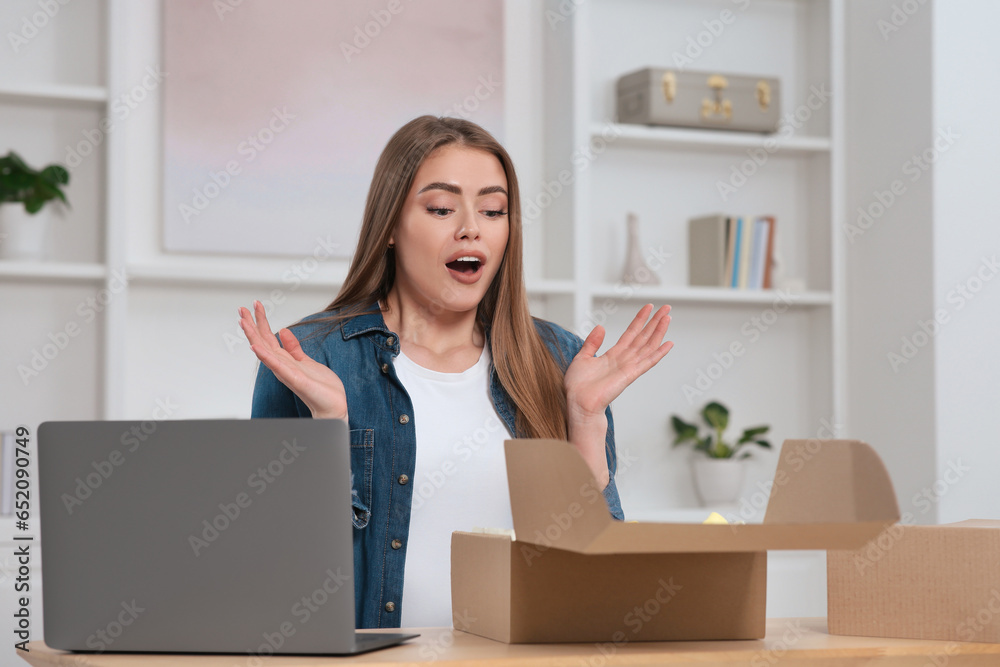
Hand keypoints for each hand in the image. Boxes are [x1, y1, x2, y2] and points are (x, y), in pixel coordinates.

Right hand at [239, 300, 348, 420]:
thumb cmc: (321, 388)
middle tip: (241, 308)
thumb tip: (283, 330)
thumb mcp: (306, 361)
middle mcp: (282, 366)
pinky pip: (278, 366)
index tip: (254, 306)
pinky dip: (266, 356)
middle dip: (252, 324)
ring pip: (265, 351)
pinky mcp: (296, 379)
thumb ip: (294, 348)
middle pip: (262, 341)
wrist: (332, 406)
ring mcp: (287, 372)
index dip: (261, 321)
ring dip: (253, 336)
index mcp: (285, 360)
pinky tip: (256, 347)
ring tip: (243, 322)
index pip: (269, 338)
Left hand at [564, 304, 672, 418]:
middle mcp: (623, 360)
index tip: (648, 307)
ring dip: (658, 332)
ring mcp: (629, 367)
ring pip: (648, 346)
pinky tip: (668, 344)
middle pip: (643, 337)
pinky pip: (647, 362)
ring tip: (668, 317)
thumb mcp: (582, 357)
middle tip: (666, 307)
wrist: (578, 403)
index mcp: (613, 355)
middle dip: (655, 322)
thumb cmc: (578, 386)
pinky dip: (658, 353)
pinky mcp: (630, 375)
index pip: (630, 333)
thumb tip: (600, 326)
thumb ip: (592, 342)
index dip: (640, 320)